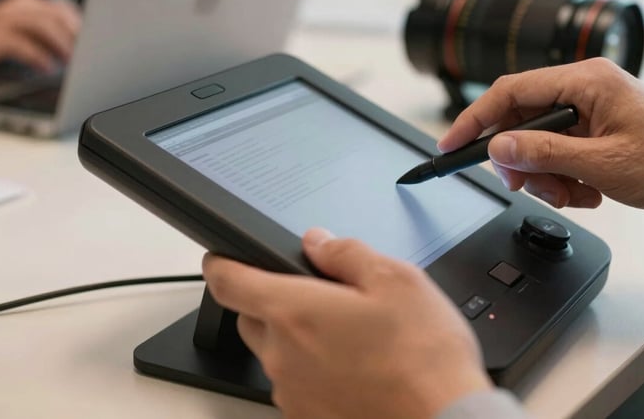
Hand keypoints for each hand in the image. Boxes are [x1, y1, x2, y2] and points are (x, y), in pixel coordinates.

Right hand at [0, 0, 80, 72]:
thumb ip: (39, 35)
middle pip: (55, 14)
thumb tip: (70, 48)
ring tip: (68, 60)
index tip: (89, 43)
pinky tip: (46, 68)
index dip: (78, 26)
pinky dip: (37, 56)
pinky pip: (19, 43)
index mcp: (21, 5)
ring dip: (60, 44)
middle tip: (83, 53)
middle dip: (73, 35)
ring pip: (41, 24)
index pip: (61, 9)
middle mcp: (12, 8)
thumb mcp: (13, 32)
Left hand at [202, 228, 492, 418]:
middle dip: (274, 299)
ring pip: (275, 352)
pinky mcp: (307, 416)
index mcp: (295, 312)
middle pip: (251, 317)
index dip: (220, 262)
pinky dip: (312, 368)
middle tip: (319, 294)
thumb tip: (318, 242)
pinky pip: (295, 382)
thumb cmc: (423, 357)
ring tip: (349, 334)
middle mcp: (282, 355)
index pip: (228, 281)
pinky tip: (355, 365)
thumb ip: (346, 253)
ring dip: (296, 337)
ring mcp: (293, 391)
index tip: (222, 256)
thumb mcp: (395, 280)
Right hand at [439, 58, 643, 226]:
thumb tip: (498, 148)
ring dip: (547, 177)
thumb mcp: (601, 163)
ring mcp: (590, 114)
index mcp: (587, 81)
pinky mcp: (595, 136)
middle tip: (526, 184)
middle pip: (522, 122)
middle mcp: (585, 91)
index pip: (511, 91)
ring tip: (576, 193)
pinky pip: (558, 158)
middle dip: (521, 160)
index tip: (452, 144)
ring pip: (538, 147)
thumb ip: (544, 154)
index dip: (475, 119)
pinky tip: (592, 191)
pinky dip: (566, 182)